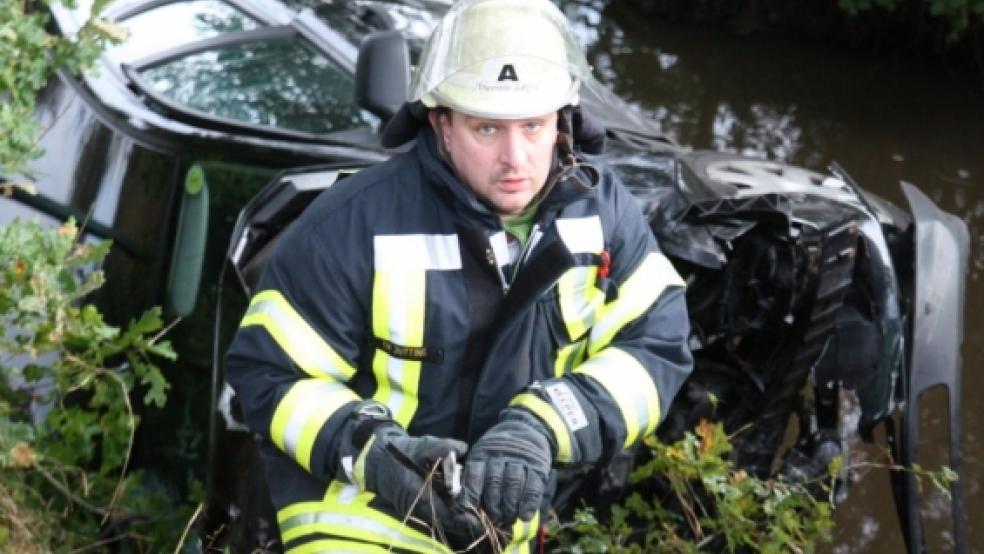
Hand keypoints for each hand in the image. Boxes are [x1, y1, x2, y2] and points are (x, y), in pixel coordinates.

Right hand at [356, 425, 467, 525]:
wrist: (376, 458)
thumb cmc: (399, 452)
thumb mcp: (422, 445)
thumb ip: (442, 447)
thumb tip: (464, 448)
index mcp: (416, 492)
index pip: (443, 512)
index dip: (460, 508)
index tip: (471, 496)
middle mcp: (414, 506)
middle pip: (443, 517)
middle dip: (457, 507)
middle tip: (469, 492)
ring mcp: (411, 509)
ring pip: (437, 515)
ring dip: (449, 505)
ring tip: (460, 490)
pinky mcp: (411, 507)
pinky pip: (430, 511)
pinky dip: (441, 503)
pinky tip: (448, 490)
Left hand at [458, 411, 552, 526]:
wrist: (526, 429)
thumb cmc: (497, 453)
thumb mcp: (481, 457)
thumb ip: (473, 479)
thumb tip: (464, 509)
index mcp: (481, 454)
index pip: (473, 476)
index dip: (471, 497)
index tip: (471, 513)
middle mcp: (500, 454)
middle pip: (494, 483)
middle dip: (493, 506)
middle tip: (495, 519)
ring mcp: (520, 459)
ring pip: (513, 485)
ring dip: (510, 507)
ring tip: (508, 518)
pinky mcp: (538, 466)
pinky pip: (533, 487)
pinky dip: (528, 504)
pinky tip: (524, 515)